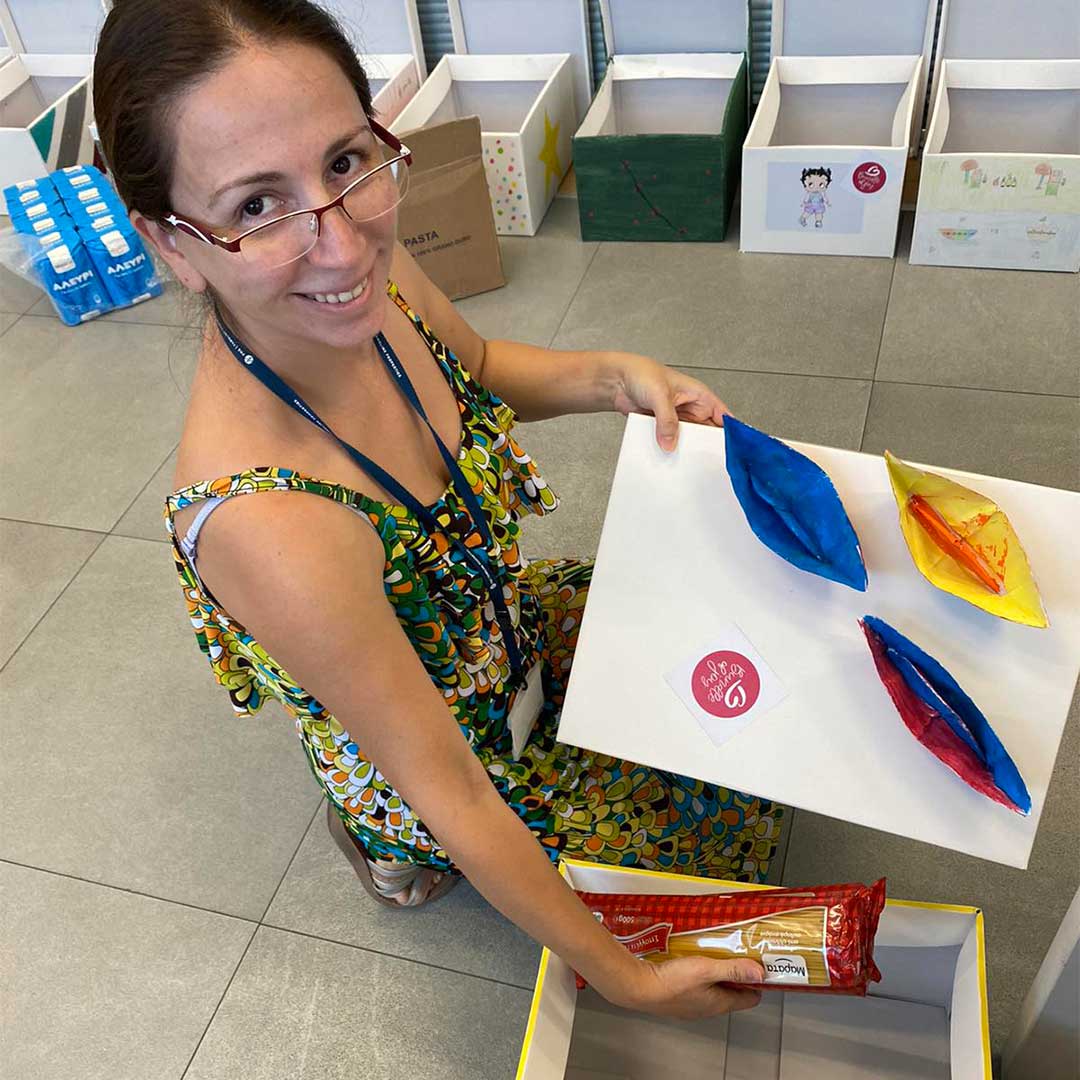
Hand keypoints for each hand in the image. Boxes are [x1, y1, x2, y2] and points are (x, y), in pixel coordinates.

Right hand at [602, 955, 763, 1019]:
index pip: (749, 999)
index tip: (760, 968)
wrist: (640, 987)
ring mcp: (692, 1004)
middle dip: (738, 977)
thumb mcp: (707, 970)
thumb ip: (733, 970)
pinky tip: (694, 962)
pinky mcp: (678, 997)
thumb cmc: (672, 982)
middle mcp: (708, 1008)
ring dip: (719, 976)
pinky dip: (702, 976)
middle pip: (732, 994)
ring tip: (717, 956)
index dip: (757, 984)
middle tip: (740, 957)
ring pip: (714, 990)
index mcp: (719, 1003)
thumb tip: (759, 972)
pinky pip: (697, 987)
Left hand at [609, 353, 729, 451]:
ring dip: (686, 448)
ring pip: (688, 439)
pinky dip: (669, 448)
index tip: (731, 448)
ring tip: (687, 460)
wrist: (617, 380)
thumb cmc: (642, 374)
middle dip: (706, 445)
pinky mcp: (662, 427)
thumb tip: (671, 443)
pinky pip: (670, 441)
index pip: (722, 415)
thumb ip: (667, 421)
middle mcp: (690, 408)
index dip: (730, 431)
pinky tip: (668, 456)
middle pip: (707, 432)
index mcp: (698, 395)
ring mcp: (676, 419)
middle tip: (706, 460)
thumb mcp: (660, 396)